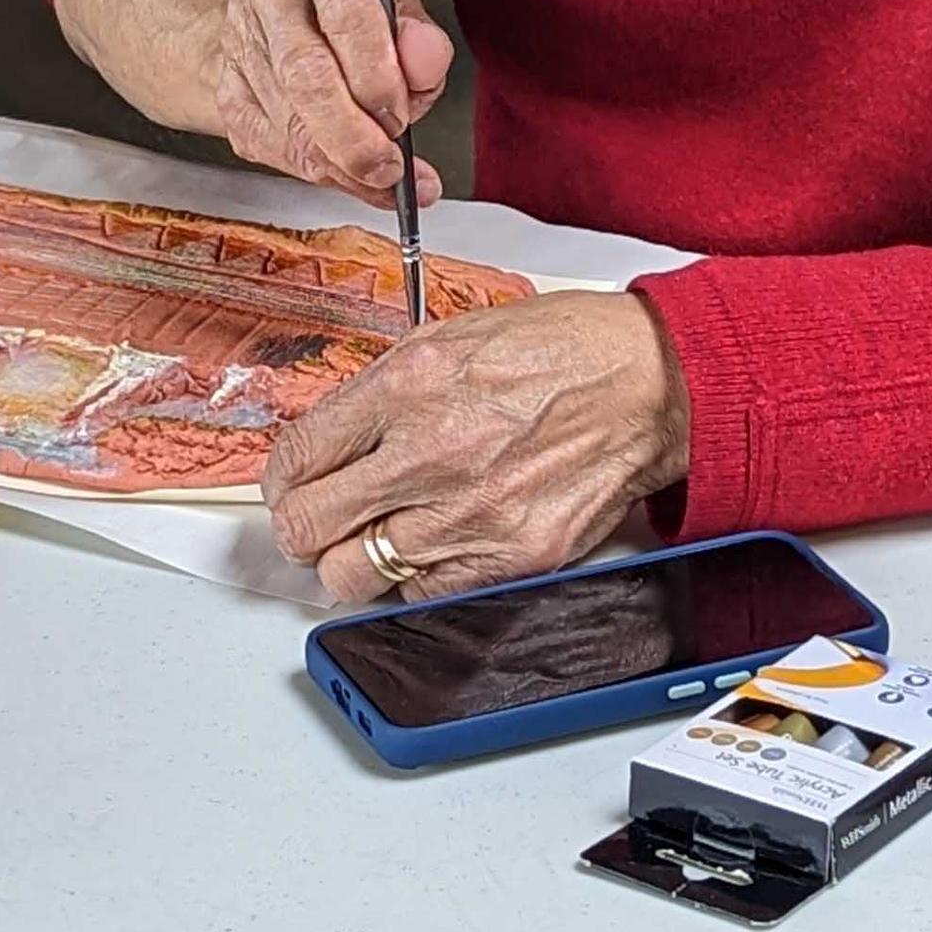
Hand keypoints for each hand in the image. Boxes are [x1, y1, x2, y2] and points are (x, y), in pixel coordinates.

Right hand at [213, 0, 453, 206]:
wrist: (281, 8)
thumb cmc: (352, 4)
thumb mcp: (400, 3)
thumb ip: (421, 37)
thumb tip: (425, 61)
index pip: (347, 11)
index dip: (377, 76)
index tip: (401, 116)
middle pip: (304, 73)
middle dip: (353, 135)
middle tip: (389, 165)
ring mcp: (238, 40)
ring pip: (286, 119)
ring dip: (339, 164)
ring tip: (381, 179)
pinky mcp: (227, 89)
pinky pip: (269, 146)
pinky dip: (317, 173)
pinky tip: (351, 179)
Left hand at [265, 290, 691, 602]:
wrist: (649, 384)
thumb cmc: (563, 350)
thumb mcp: (451, 336)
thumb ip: (381, 390)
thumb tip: (330, 437)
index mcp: (407, 387)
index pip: (296, 458)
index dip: (282, 479)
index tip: (292, 484)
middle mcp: (429, 453)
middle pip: (307, 527)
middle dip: (303, 525)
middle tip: (319, 519)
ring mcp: (467, 514)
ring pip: (352, 576)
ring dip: (353, 559)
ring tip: (375, 536)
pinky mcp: (508, 559)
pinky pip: (420, 595)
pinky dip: (414, 579)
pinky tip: (433, 545)